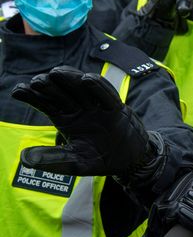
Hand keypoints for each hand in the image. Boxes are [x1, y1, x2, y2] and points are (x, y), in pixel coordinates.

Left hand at [11, 66, 157, 178]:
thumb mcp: (74, 162)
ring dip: (70, 79)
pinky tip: (87, 79)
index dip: (32, 96)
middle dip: (50, 86)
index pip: (46, 104)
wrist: (129, 160)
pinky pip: (106, 96)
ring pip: (82, 88)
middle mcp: (80, 109)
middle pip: (62, 92)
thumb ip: (52, 160)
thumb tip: (24, 158)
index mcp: (66, 119)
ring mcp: (98, 107)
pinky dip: (98, 87)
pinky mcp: (116, 109)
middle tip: (38, 80)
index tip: (18, 90)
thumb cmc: (100, 159)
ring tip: (56, 74)